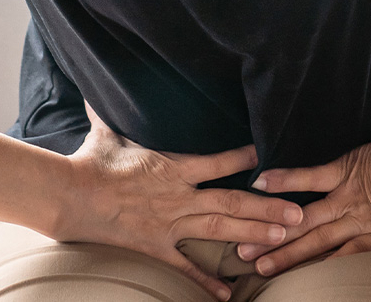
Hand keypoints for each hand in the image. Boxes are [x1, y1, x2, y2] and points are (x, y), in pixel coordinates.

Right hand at [58, 105, 303, 300]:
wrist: (71, 197)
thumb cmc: (91, 163)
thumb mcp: (107, 135)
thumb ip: (112, 113)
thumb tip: (97, 89)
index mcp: (173, 168)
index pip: (219, 162)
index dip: (246, 159)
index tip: (270, 156)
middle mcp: (179, 197)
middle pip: (233, 202)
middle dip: (268, 208)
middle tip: (299, 213)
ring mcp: (170, 224)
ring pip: (220, 231)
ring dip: (253, 235)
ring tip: (283, 240)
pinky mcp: (156, 247)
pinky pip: (185, 267)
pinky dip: (206, 280)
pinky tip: (227, 294)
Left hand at [237, 101, 370, 275]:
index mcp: (347, 170)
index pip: (304, 176)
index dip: (279, 180)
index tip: (254, 183)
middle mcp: (346, 198)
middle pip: (300, 219)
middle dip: (270, 233)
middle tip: (242, 248)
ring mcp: (360, 220)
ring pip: (316, 242)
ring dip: (287, 256)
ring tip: (261, 267)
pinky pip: (347, 255)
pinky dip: (326, 267)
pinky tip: (305, 279)